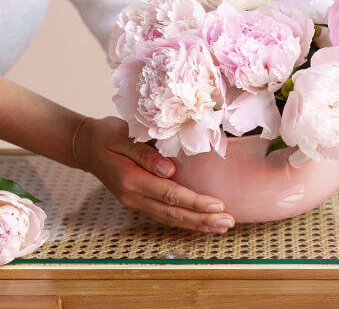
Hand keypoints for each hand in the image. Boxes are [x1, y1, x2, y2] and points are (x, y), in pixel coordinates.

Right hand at [75, 116, 234, 232]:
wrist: (86, 146)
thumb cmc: (106, 136)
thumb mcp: (122, 136)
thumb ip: (144, 152)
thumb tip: (170, 169)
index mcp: (131, 179)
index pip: (169, 195)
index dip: (195, 202)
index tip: (218, 205)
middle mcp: (134, 196)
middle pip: (172, 214)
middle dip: (202, 220)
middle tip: (228, 222)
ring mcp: (135, 202)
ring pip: (169, 219)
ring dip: (196, 224)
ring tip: (220, 227)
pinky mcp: (138, 201)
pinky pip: (164, 215)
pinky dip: (184, 221)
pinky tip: (200, 222)